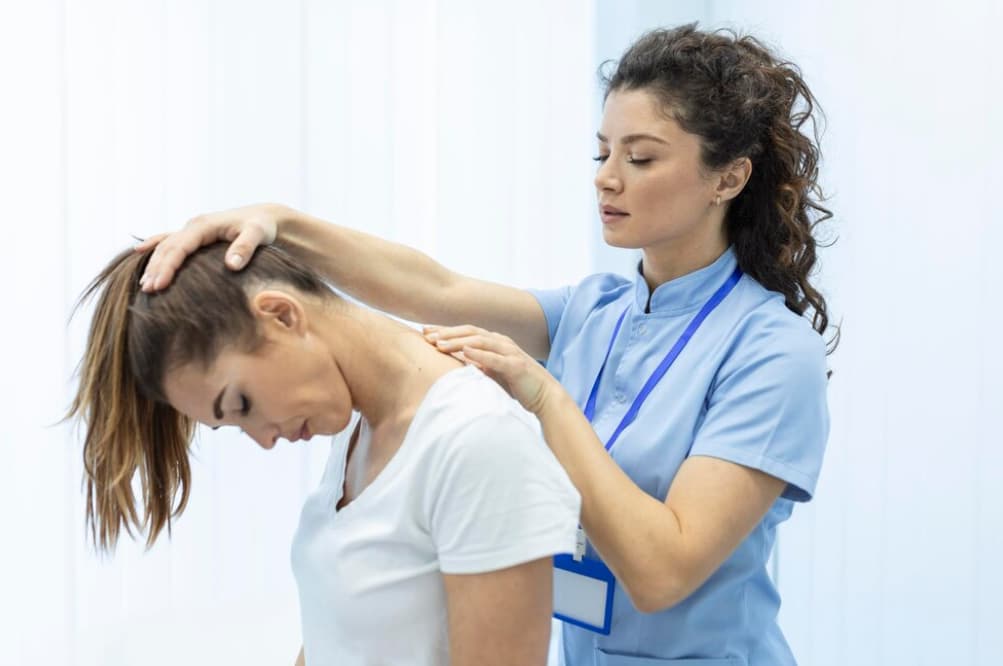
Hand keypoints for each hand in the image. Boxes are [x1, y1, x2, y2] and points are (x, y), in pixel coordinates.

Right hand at [135, 202, 288, 291]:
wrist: (266, 216)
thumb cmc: (262, 226)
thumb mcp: (258, 234)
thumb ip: (245, 248)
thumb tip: (231, 265)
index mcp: (204, 225)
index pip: (179, 248)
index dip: (168, 267)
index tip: (159, 286)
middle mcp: (194, 225)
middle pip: (167, 248)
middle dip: (155, 269)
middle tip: (147, 291)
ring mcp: (193, 229)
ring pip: (165, 245)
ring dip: (153, 263)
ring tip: (144, 284)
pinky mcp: (197, 234)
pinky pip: (170, 239)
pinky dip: (155, 246)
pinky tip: (141, 252)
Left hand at [423, 325, 559, 415]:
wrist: (545, 396)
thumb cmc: (517, 385)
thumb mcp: (493, 373)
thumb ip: (478, 364)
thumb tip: (457, 362)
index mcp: (495, 342)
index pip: (466, 332)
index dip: (446, 331)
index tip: (425, 332)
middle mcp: (502, 343)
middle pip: (470, 332)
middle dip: (447, 332)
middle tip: (426, 334)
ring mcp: (510, 352)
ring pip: (480, 341)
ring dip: (458, 341)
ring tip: (440, 344)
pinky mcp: (516, 366)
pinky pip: (495, 358)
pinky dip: (480, 354)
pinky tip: (466, 352)